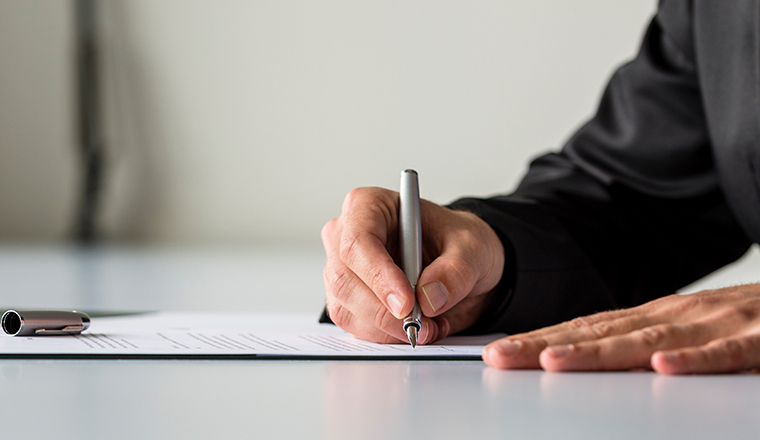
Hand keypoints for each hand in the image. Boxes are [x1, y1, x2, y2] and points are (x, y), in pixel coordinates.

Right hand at [321, 187, 503, 344]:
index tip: (407, 303)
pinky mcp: (348, 301)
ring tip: (430, 325)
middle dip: (383, 311)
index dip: (378, 275)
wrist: (460, 266)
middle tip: (422, 324)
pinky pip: (356, 327)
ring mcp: (343, 270)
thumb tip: (429, 297)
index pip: (357, 241)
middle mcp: (346, 236)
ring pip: (346, 308)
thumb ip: (455, 272)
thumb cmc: (457, 242)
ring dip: (388, 328)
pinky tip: (417, 327)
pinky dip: (387, 336)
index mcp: (370, 206)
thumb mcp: (473, 249)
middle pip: (344, 280)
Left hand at [483, 284, 759, 373]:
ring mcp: (710, 325)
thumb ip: (638, 342)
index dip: (539, 340)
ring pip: (647, 341)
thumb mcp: (680, 329)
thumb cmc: (739, 319)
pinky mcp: (755, 339)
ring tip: (553, 363)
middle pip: (599, 334)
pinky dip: (692, 358)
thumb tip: (586, 358)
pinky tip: (663, 367)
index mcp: (652, 316)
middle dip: (545, 346)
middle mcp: (672, 316)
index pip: (584, 329)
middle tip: (501, 358)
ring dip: (598, 352)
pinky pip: (722, 352)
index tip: (499, 354)